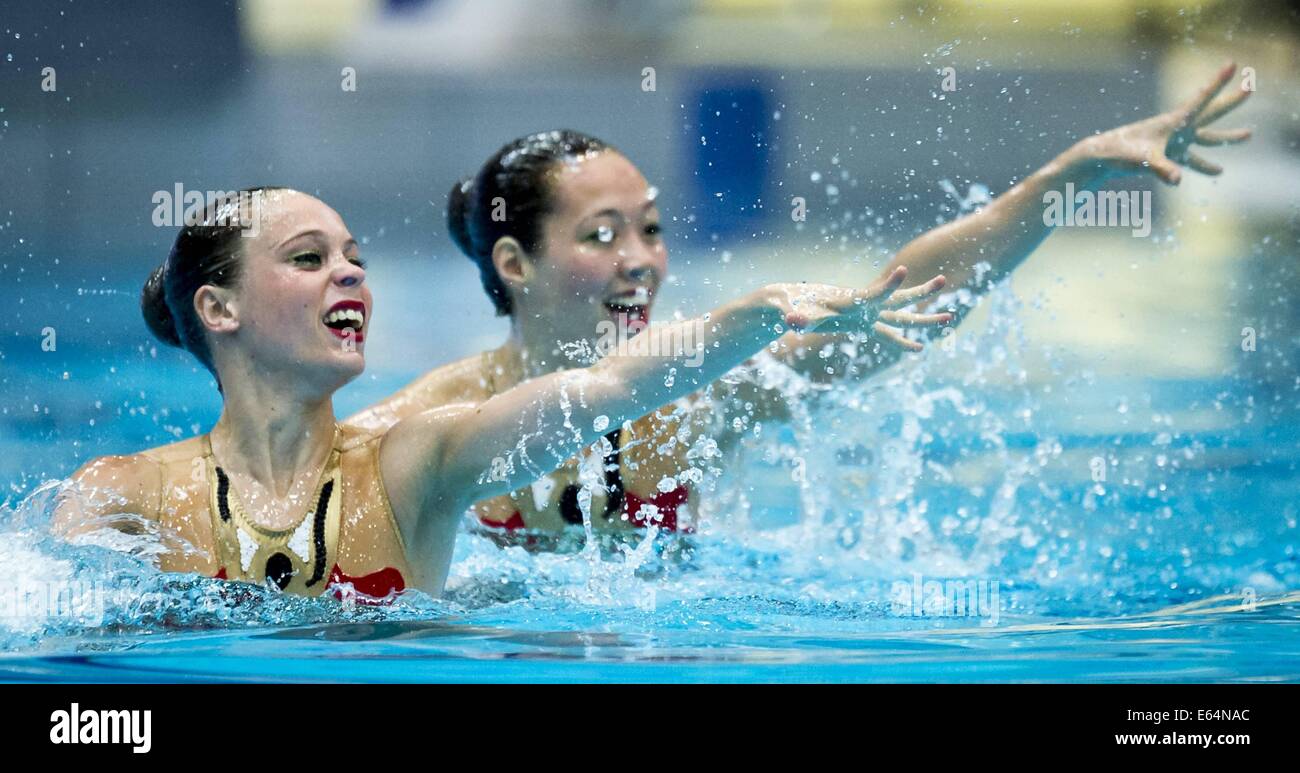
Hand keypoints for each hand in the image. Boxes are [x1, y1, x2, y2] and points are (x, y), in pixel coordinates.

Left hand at [768, 267, 951, 350]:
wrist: (792, 301)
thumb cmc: (794, 305)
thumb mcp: (794, 310)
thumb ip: (797, 316)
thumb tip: (791, 321)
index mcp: (854, 300)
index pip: (876, 293)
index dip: (889, 284)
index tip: (903, 269)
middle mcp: (866, 306)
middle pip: (900, 300)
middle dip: (922, 291)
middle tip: (944, 280)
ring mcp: (868, 315)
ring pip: (902, 316)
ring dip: (924, 317)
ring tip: (950, 317)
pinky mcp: (864, 324)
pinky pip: (889, 334)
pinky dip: (902, 341)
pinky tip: (918, 349)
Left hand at [1072, 61, 1251, 184]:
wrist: (1100, 158)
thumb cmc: (1120, 153)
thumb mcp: (1144, 160)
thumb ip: (1162, 169)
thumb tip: (1178, 179)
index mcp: (1174, 122)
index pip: (1202, 99)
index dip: (1218, 82)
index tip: (1231, 63)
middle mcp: (1177, 128)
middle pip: (1212, 112)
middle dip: (1231, 101)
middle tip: (1251, 87)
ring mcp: (1173, 142)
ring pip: (1207, 138)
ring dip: (1227, 138)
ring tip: (1249, 135)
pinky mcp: (1168, 155)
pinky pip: (1192, 160)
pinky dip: (1204, 165)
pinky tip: (1218, 171)